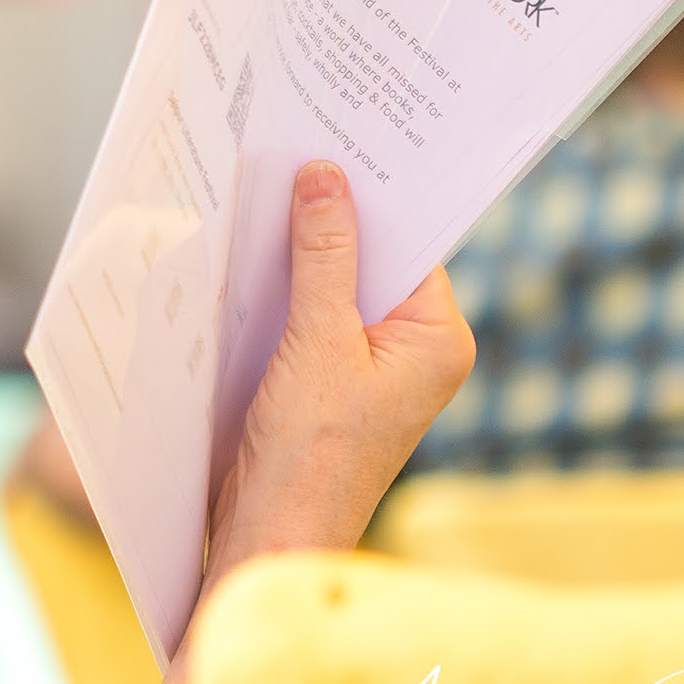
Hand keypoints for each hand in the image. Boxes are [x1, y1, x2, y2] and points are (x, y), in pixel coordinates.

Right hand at [204, 158, 475, 581]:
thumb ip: (324, 256)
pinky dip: (279, 291)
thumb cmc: (309, 457)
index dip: (371, 197)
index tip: (332, 144)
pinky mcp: (326, 383)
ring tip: (257, 202)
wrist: (271, 539)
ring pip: (333, 287)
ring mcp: (370, 369)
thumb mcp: (317, 342)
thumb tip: (326, 176)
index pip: (411, 244)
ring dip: (296, 256)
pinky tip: (245, 261)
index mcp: (439, 341)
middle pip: (371, 261)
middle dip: (327, 221)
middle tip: (286, 158)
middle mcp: (414, 352)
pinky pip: (307, 316)